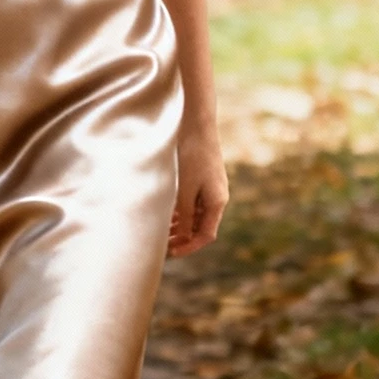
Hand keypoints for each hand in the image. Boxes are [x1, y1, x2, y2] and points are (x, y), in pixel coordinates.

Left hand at [169, 124, 228, 256]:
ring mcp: (211, 188)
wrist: (196, 125)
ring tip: (161, 232)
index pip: (205, 235)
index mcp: (217, 202)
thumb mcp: (185, 190)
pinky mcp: (203, 179)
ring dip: (180, 225)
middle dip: (182, 237)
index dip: (189, 246)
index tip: (171, 253)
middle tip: (161, 245)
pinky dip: (181, 210)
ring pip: (196, 215)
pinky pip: (193, 202)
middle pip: (201, 226)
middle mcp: (217, 197)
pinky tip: (166, 214)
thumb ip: (184, 216)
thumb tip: (183, 238)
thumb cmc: (192, 156)